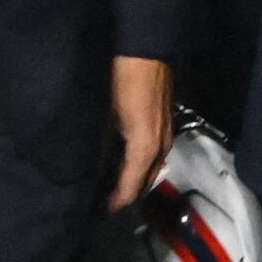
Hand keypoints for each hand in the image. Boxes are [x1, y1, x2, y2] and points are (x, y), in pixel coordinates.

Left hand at [109, 57, 171, 208]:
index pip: (131, 186)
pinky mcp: (165, 127)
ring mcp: (166, 136)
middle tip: (104, 199)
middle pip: (144, 182)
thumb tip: (95, 163)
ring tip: (112, 183)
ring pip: (151, 169)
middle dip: (126, 194)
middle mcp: (160, 147)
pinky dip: (140, 165)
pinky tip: (124, 160)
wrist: (146, 52)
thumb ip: (105, 141)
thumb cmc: (123, 79)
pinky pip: (154, 155)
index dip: (116, 201)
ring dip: (135, 179)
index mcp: (145, 147)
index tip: (101, 210)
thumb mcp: (108, 112)